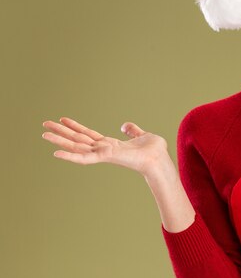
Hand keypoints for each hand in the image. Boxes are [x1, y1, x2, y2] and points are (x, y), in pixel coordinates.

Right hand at [42, 116, 169, 177]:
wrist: (159, 159)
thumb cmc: (154, 150)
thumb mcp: (141, 135)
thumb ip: (132, 131)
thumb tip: (125, 125)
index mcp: (110, 144)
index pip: (88, 134)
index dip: (75, 127)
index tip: (62, 119)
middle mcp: (104, 149)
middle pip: (78, 139)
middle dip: (62, 132)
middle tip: (44, 124)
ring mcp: (103, 154)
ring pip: (77, 146)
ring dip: (60, 140)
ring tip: (44, 134)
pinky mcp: (106, 157)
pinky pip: (85, 157)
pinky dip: (70, 156)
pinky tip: (56, 152)